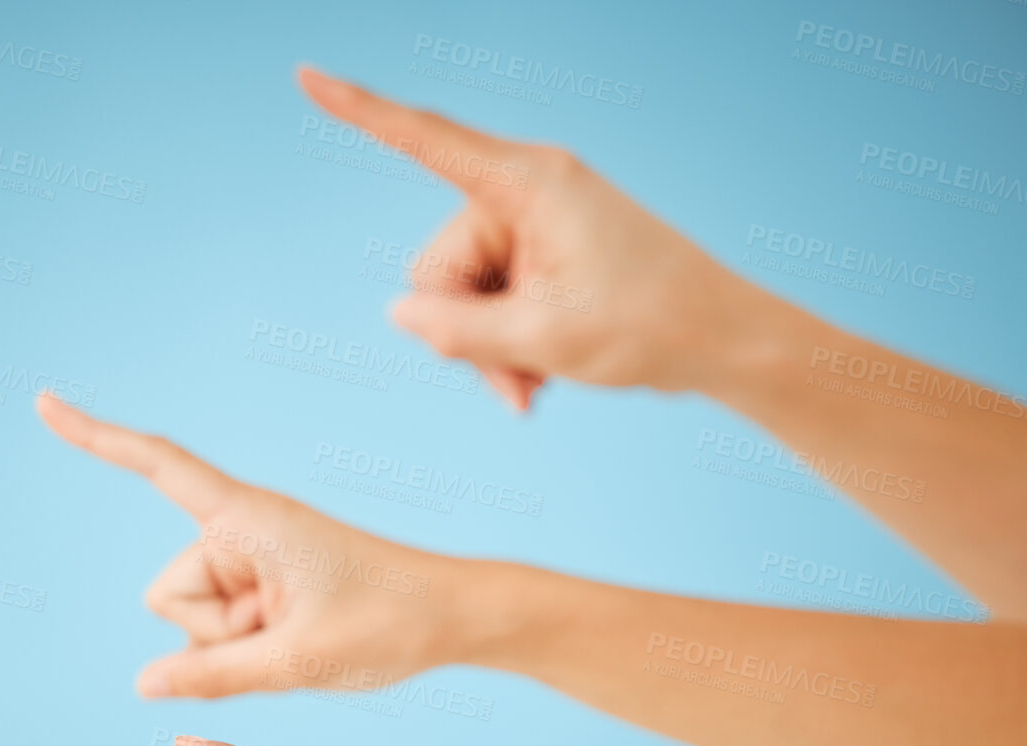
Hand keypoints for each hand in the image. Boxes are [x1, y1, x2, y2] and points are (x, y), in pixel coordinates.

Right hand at [37, 395, 460, 697]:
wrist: (452, 616)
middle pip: (170, 594)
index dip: (96, 438)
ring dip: (236, 641)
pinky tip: (301, 636)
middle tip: (290, 629)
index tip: (42, 403)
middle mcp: (240, 528)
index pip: (157, 466)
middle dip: (214, 631)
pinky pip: (221, 627)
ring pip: (193, 619)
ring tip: (304, 631)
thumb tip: (144, 684)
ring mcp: (250, 557)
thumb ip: (213, 674)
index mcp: (247, 518)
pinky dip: (248, 643)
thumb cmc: (387, 622)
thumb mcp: (297, 660)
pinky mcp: (262, 581)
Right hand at [299, 68, 753, 409]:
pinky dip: (505, 343)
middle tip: (512, 385)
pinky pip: (491, 300)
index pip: (425, 141)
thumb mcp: (541, 340)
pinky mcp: (543, 253)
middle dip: (463, 332)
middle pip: (438, 263)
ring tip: (533, 387)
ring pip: (461, 294)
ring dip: (487, 349)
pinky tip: (537, 379)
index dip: (359, 111)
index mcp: (528, 183)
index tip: (306, 76)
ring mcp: (534, 224)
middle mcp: (525, 191)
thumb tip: (400, 313)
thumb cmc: (647, 326)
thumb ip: (457, 331)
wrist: (720, 339)